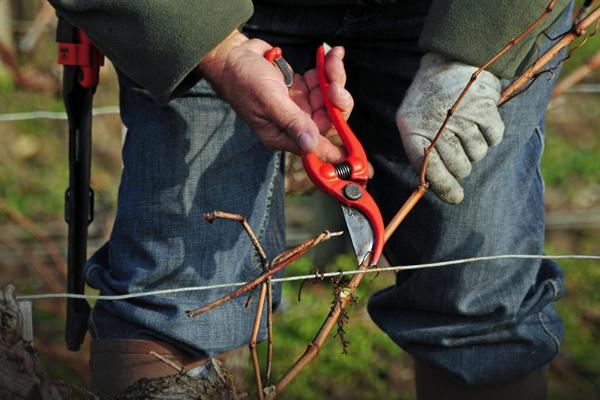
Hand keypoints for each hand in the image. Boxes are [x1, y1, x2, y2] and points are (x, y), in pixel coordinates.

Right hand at [198, 31, 351, 162]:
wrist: (233, 56)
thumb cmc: (244, 80)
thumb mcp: (268, 100)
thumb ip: (291, 121)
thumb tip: (311, 145)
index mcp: (283, 135)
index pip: (316, 149)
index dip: (336, 152)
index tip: (352, 154)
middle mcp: (294, 124)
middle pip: (329, 121)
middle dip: (337, 101)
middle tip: (334, 84)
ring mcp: (299, 107)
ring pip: (330, 100)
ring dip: (334, 79)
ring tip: (332, 59)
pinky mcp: (301, 90)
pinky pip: (323, 84)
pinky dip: (328, 70)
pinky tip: (330, 55)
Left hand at [396, 53, 503, 203]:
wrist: (450, 60)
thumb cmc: (430, 99)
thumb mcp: (413, 122)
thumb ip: (422, 153)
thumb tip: (438, 188)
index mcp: (412, 130)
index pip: (430, 170)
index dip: (444, 187)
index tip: (456, 198)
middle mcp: (437, 124)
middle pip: (459, 167)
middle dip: (461, 165)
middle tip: (458, 149)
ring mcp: (462, 117)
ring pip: (478, 154)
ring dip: (475, 148)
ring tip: (465, 128)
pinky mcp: (485, 108)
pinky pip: (494, 138)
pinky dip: (490, 134)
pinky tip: (479, 121)